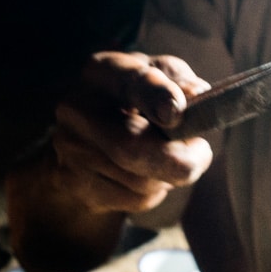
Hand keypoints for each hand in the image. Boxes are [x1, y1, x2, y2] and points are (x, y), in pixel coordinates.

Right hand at [51, 52, 212, 214]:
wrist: (94, 137)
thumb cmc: (141, 99)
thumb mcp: (164, 78)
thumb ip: (181, 81)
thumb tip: (197, 94)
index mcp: (104, 71)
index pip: (131, 83)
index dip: (156, 97)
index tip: (177, 114)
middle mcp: (77, 107)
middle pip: (132, 146)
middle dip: (178, 160)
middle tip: (201, 155)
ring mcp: (69, 147)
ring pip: (140, 180)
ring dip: (168, 176)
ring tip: (164, 159)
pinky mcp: (71, 182)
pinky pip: (133, 199)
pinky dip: (153, 193)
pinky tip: (143, 174)